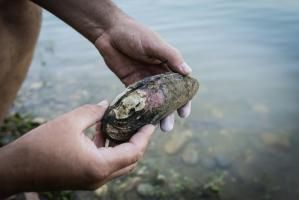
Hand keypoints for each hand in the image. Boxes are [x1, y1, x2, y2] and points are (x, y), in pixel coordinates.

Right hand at [0, 101, 154, 195]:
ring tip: (121, 124)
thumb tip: (107, 104)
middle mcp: (99, 178)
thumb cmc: (40, 145)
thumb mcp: (70, 122)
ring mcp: (92, 181)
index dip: (144, 137)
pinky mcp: (85, 179)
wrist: (16, 169)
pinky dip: (109, 150)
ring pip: (119, 164)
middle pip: (130, 161)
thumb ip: (93, 112)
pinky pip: (106, 165)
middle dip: (138, 142)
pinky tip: (103, 132)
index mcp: (99, 166)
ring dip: (123, 145)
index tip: (150, 123)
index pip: (133, 152)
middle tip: (140, 123)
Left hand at [95, 17, 191, 131]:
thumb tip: (189, 72)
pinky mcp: (131, 84)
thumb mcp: (154, 44)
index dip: (184, 100)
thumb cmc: (135, 34)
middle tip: (167, 127)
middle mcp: (158, 75)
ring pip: (153, 101)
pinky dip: (140, 110)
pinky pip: (137, 99)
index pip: (180, 86)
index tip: (184, 113)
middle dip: (169, 112)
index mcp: (168, 65)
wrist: (109, 33)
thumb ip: (171, 57)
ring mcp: (144, 81)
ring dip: (155, 115)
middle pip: (167, 98)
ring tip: (156, 128)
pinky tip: (141, 121)